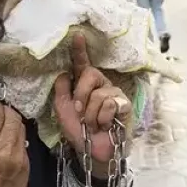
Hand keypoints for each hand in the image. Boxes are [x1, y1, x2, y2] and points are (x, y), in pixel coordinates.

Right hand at [0, 100, 28, 186]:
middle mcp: (5, 151)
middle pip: (12, 119)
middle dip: (6, 110)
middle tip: (0, 111)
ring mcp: (19, 159)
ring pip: (21, 129)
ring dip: (14, 122)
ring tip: (6, 123)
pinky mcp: (27, 167)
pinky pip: (23, 145)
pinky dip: (17, 138)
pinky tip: (10, 141)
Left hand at [53, 34, 131, 176]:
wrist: (91, 151)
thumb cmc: (78, 131)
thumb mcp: (63, 110)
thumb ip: (61, 90)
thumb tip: (62, 73)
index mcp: (84, 84)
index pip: (81, 64)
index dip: (79, 50)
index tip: (76, 35)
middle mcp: (100, 85)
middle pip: (90, 74)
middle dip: (81, 95)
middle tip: (79, 112)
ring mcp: (114, 94)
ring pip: (99, 94)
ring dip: (91, 114)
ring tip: (93, 124)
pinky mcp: (124, 105)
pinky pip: (110, 104)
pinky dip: (102, 118)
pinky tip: (105, 125)